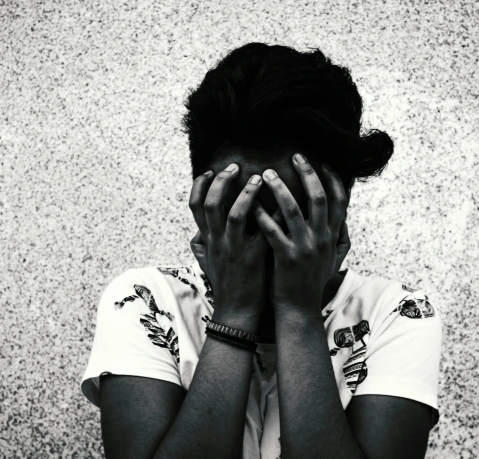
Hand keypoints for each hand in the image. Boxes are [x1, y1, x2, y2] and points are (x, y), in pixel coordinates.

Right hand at [188, 164, 285, 316]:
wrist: (236, 311)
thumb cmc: (225, 284)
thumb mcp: (206, 263)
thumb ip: (200, 243)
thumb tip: (197, 229)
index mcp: (208, 239)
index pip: (195, 205)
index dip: (200, 185)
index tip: (210, 171)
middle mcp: (218, 241)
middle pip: (211, 203)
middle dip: (222, 181)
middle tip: (235, 166)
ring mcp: (235, 249)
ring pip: (234, 214)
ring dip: (246, 193)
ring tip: (259, 178)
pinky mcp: (253, 258)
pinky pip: (264, 231)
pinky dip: (272, 215)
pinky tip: (283, 203)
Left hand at [252, 155, 350, 313]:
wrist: (300, 310)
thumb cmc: (313, 282)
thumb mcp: (334, 259)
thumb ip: (340, 237)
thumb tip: (344, 217)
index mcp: (333, 236)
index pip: (339, 201)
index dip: (333, 179)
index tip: (322, 162)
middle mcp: (322, 239)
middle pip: (319, 198)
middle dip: (308, 174)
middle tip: (296, 156)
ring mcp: (304, 248)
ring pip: (293, 210)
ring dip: (280, 188)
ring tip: (267, 173)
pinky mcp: (286, 258)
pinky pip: (272, 231)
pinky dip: (261, 215)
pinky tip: (250, 203)